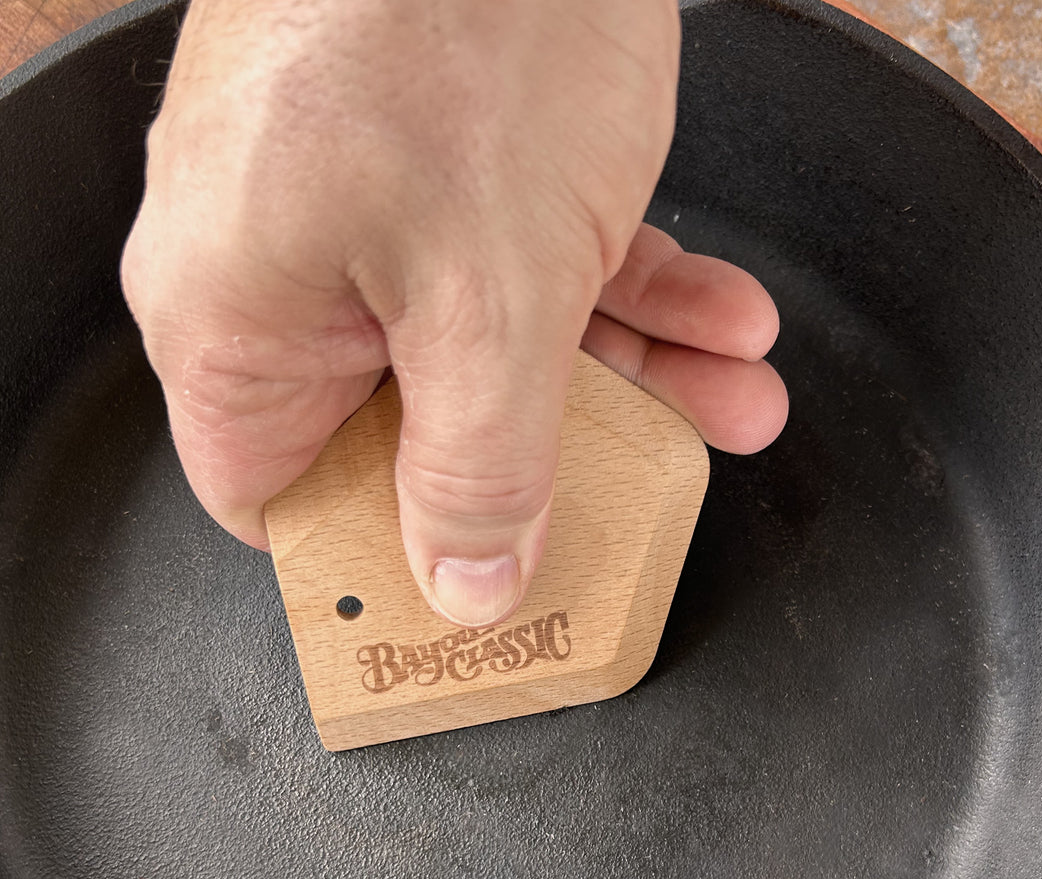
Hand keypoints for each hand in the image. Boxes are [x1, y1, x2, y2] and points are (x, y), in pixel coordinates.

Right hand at [121, 0, 787, 627]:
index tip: (483, 581)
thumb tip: (464, 585)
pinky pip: (538, 261)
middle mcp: (286, 267)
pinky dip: (635, 289)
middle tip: (651, 488)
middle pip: (417, 430)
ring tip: (732, 395)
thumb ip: (479, 466)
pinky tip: (724, 313)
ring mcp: (372, 206)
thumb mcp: (486, 302)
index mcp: (235, 317)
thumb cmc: (461, 21)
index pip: (285, 498)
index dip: (384, 556)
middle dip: (560, 458)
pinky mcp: (450, 158)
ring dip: (631, 374)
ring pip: (498, 346)